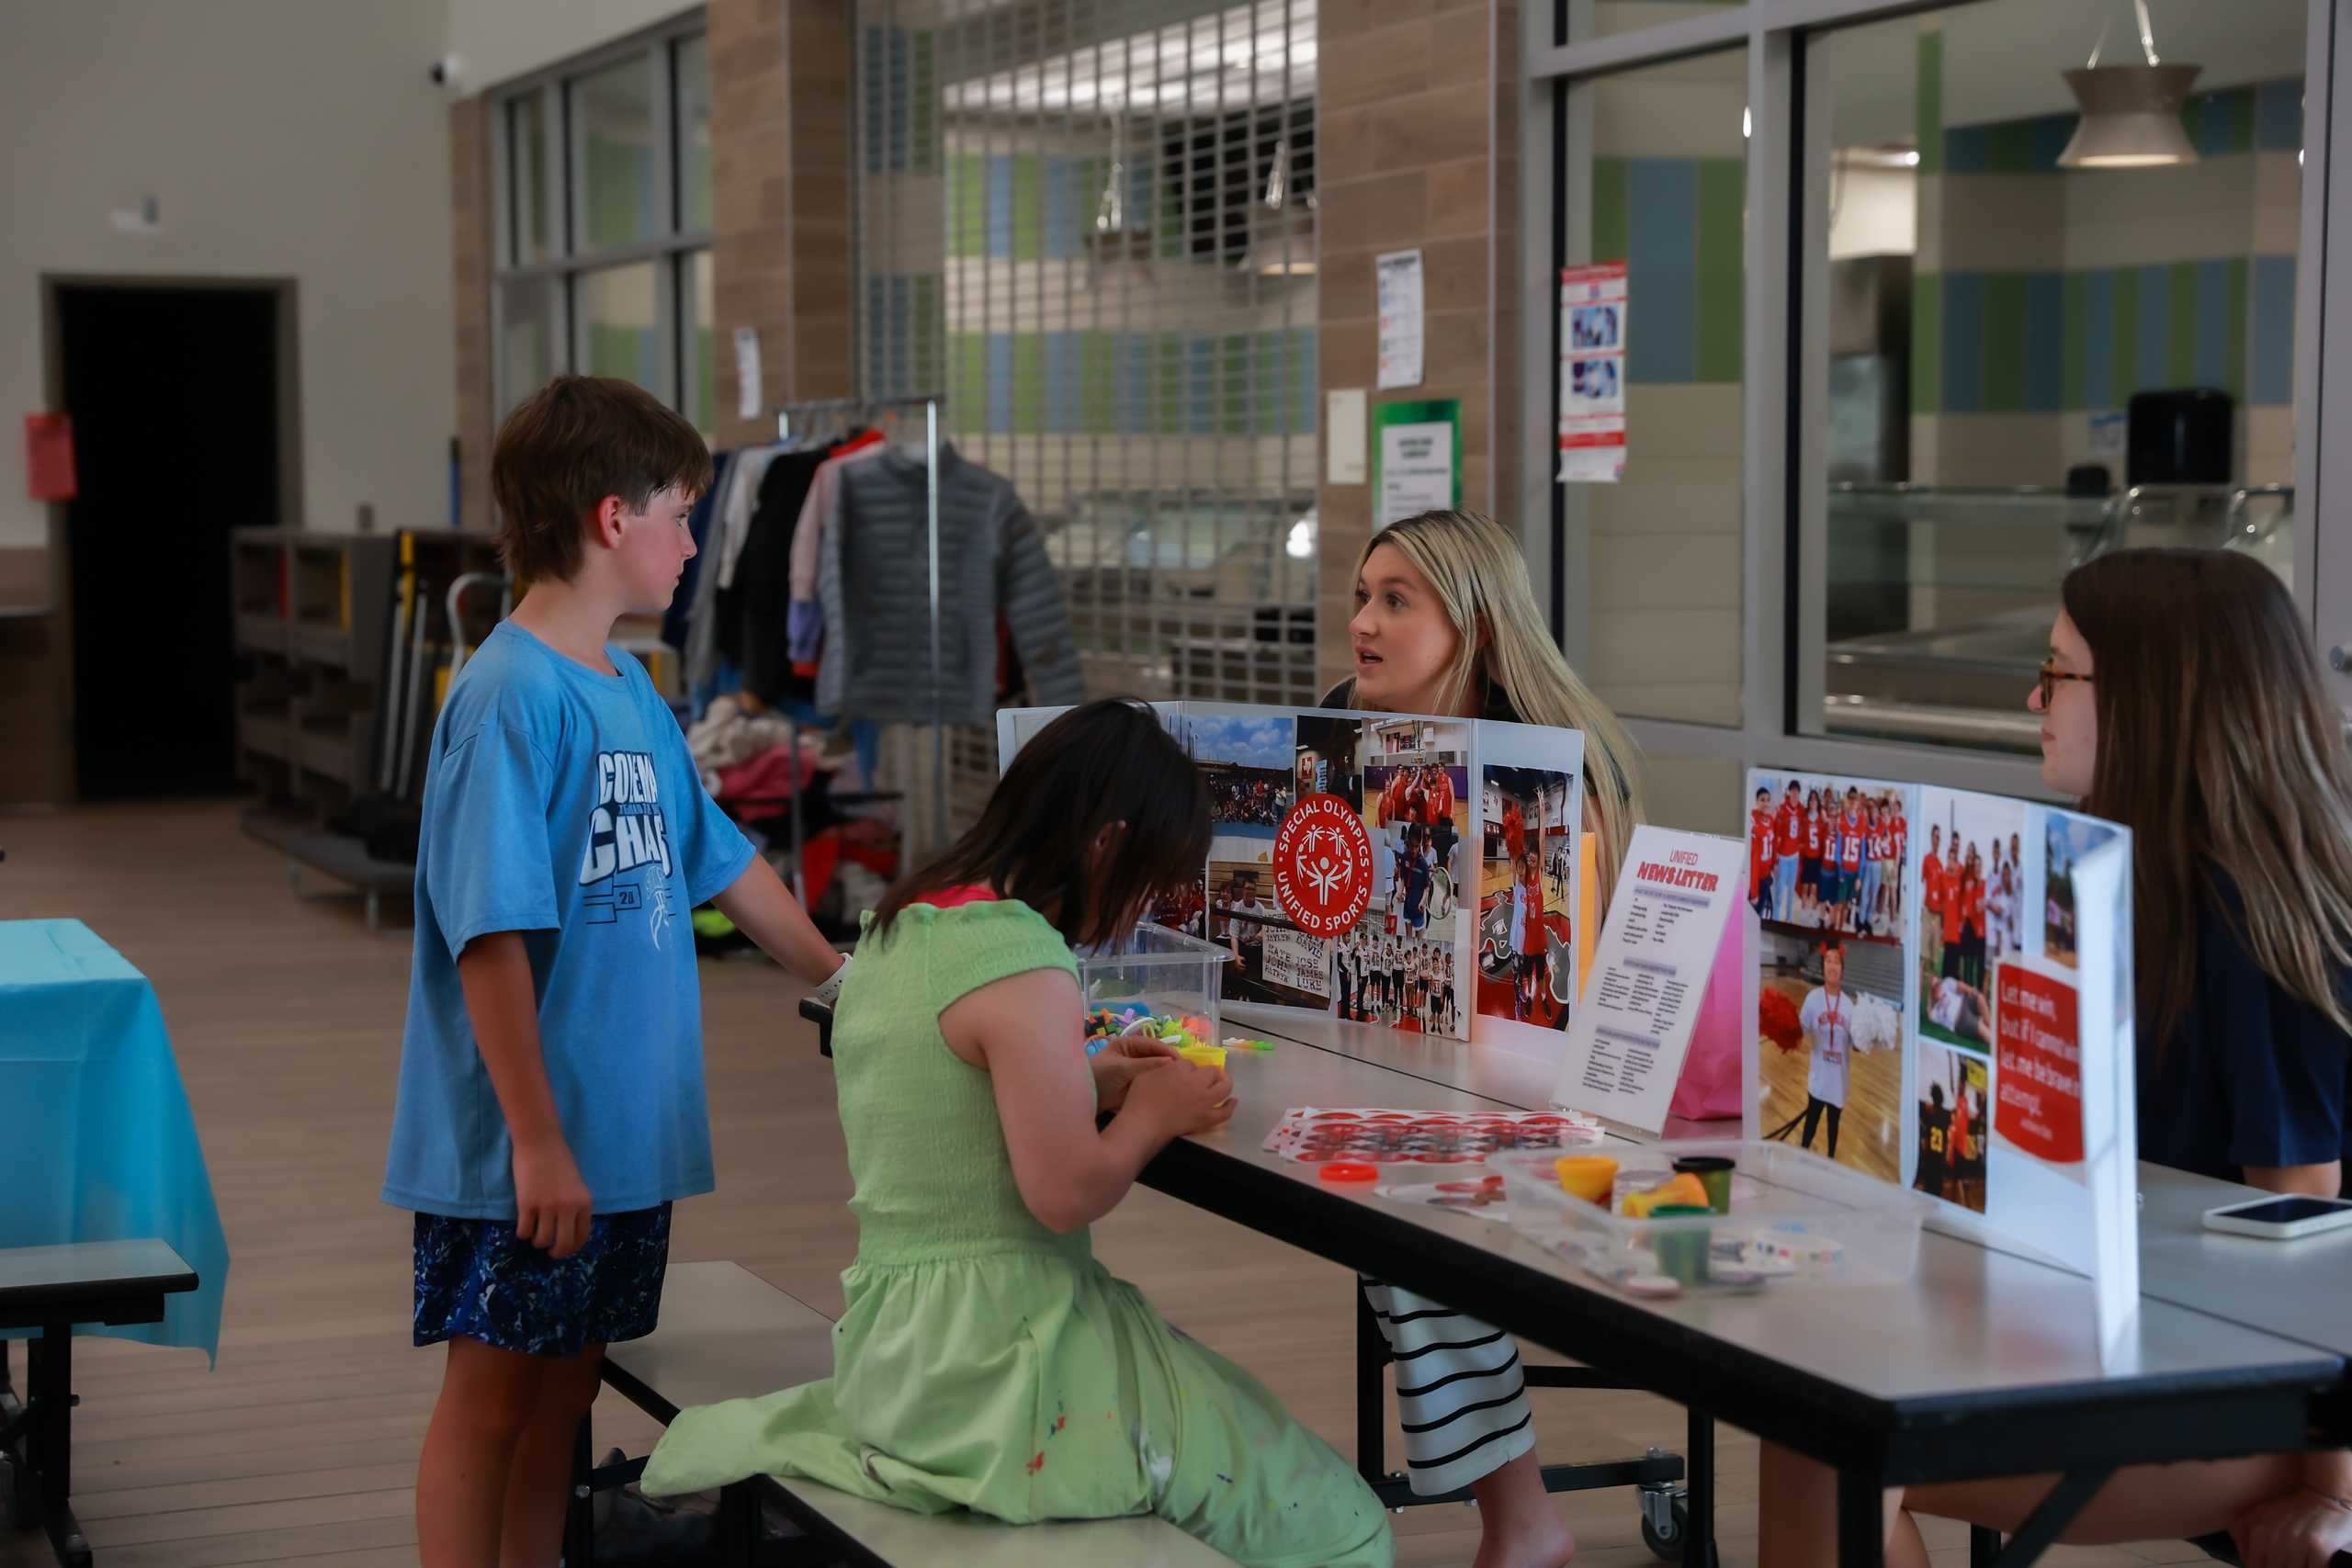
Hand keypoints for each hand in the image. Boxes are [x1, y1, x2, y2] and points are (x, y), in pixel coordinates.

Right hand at [513, 1137, 593, 1259]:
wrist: (540, 1142)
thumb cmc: (558, 1160)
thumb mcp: (576, 1185)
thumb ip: (575, 1206)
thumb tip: (568, 1230)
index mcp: (584, 1202)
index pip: (582, 1236)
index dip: (573, 1248)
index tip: (565, 1249)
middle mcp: (568, 1207)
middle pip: (564, 1244)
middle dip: (556, 1253)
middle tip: (549, 1252)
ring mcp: (547, 1206)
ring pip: (542, 1240)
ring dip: (537, 1241)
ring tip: (535, 1234)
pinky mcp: (527, 1204)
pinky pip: (524, 1231)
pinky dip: (523, 1233)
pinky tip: (524, 1226)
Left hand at [1089, 1034, 1179, 1110]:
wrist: (1086, 1097)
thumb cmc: (1101, 1075)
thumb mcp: (1122, 1068)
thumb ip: (1146, 1064)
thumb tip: (1171, 1062)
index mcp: (1128, 1044)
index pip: (1153, 1044)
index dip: (1167, 1051)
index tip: (1181, 1061)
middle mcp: (1133, 1054)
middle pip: (1156, 1055)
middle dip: (1170, 1062)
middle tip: (1186, 1071)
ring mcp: (1135, 1069)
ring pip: (1156, 1068)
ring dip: (1167, 1073)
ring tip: (1182, 1080)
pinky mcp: (1136, 1083)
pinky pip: (1152, 1080)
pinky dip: (1161, 1082)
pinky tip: (1172, 1088)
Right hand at [1123, 1054, 1235, 1137]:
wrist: (1143, 1124)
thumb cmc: (1139, 1099)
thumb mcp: (1145, 1074)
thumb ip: (1161, 1068)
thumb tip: (1171, 1069)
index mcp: (1179, 1069)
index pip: (1190, 1063)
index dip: (1188, 1068)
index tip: (1183, 1074)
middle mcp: (1196, 1082)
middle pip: (1211, 1072)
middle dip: (1210, 1072)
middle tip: (1207, 1076)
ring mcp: (1203, 1101)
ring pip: (1224, 1088)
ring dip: (1227, 1082)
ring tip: (1226, 1080)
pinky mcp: (1205, 1118)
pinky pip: (1224, 1112)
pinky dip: (1231, 1107)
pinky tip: (1233, 1102)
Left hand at [2231, 1487, 2351, 1567]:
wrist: (2325, 1498)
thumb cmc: (2293, 1508)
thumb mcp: (2261, 1512)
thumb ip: (2242, 1530)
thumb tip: (2243, 1558)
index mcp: (2259, 1534)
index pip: (2255, 1567)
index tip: (2275, 1562)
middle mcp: (2274, 1539)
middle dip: (2284, 1567)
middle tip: (2291, 1558)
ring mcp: (2296, 1544)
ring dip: (2300, 1567)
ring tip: (2304, 1558)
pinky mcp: (2318, 1549)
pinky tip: (2319, 1561)